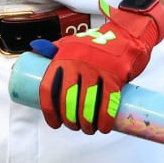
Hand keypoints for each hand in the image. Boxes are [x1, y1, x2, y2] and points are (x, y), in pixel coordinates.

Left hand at [33, 0, 163, 134]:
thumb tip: (36, 49)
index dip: (49, 111)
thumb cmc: (98, 42)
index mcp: (64, 56)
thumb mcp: (73, 42)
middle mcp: (77, 63)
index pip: (49, 88)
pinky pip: (107, 103)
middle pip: (67, 101)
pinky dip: (104, 120)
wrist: (128, 34)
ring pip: (86, 105)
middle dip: (70, 120)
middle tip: (75, 126)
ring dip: (86, 124)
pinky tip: (103, 128)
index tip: (55, 123)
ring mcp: (96, 69)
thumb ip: (56, 48)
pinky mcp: (115, 76)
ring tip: (88, 128)